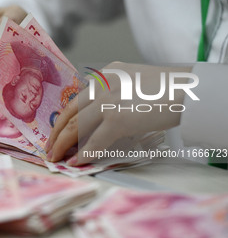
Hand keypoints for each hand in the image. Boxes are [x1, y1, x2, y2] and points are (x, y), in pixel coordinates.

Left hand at [45, 62, 191, 165]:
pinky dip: (84, 154)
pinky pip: (95, 141)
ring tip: (56, 158)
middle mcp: (102, 85)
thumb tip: (101, 116)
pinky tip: (77, 163)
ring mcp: (108, 101)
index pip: (78, 99)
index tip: (57, 131)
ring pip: (76, 126)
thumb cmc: (167, 89)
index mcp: (106, 75)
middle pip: (71, 112)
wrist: (188, 89)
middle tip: (49, 148)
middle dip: (57, 133)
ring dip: (63, 144)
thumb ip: (115, 93)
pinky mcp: (118, 119)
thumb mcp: (134, 83)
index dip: (64, 118)